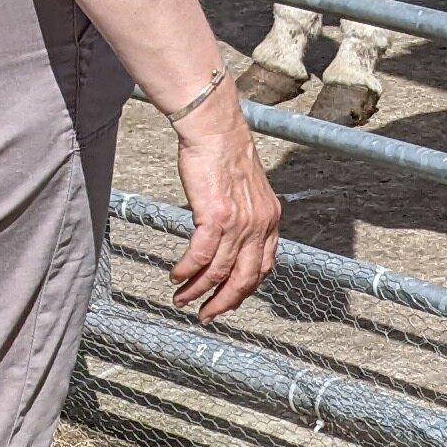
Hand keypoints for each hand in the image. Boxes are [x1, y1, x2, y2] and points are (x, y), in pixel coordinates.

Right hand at [168, 90, 280, 318]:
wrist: (216, 131)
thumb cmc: (226, 155)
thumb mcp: (250, 191)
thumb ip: (247, 217)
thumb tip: (232, 239)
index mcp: (270, 221)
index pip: (264, 267)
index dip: (246, 289)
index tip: (229, 300)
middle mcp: (260, 226)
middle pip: (244, 279)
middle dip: (224, 302)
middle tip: (207, 315)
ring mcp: (239, 224)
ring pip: (218, 271)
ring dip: (197, 290)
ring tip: (182, 299)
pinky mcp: (216, 217)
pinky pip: (200, 256)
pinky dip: (186, 271)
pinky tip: (176, 276)